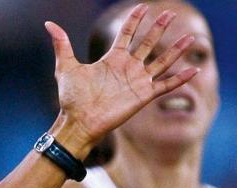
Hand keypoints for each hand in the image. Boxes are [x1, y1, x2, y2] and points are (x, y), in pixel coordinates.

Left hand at [48, 3, 197, 146]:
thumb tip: (49, 24)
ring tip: (191, 38)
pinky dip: (180, 78)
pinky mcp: (143, 96)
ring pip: (162, 61)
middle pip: (148, 43)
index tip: (143, 7)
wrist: (78, 121)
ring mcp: (137, 81)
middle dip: (159, 28)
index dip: (135, 20)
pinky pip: (166, 85)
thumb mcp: (66, 67)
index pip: (127, 34)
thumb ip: (62, 45)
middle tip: (169, 13)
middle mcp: (128, 68)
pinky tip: (194, 69)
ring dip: (176, 50)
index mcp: (112, 59)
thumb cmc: (70, 98)